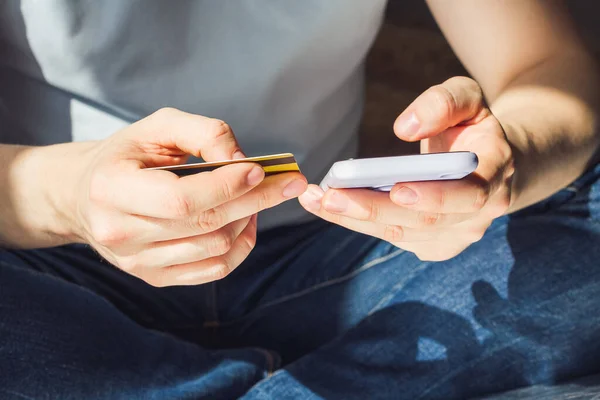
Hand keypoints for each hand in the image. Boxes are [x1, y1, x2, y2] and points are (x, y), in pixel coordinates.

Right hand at [66, 108, 306, 285]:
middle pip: (205, 225)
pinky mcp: (155, 277)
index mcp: (111, 189)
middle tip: (290, 182)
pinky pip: (213, 270)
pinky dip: (240, 246)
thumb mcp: (157, 127)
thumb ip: (202, 133)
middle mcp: (119, 233)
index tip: (261, 169)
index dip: (227, 186)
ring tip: (260, 197)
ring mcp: (137, 263)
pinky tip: (246, 221)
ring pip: (215, 250)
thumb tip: (242, 161)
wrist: (86, 195)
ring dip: (248, 220)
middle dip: (255, 201)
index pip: (182, 199)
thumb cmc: (127, 156)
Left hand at [299, 77, 513, 260]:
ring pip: (401, 234)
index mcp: (495, 175)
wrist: (487, 164)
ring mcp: (454, 236)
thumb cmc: (472, 127)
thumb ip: (443, 102)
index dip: (434, 196)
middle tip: (330, 195)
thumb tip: (404, 128)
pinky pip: (391, 236)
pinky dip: (357, 222)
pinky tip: (327, 206)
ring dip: (355, 219)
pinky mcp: (431, 245)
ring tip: (315, 198)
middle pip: (423, 221)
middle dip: (374, 209)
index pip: (469, 195)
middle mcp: (478, 216)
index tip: (397, 188)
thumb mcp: (468, 98)